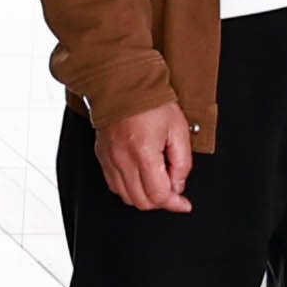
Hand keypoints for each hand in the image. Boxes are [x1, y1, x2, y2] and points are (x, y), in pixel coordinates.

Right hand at [93, 99, 196, 215]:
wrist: (123, 83)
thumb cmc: (151, 101)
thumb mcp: (179, 129)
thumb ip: (182, 162)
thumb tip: (178, 184)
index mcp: (143, 153)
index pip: (159, 195)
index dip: (175, 203)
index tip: (184, 204)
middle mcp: (123, 160)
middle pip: (142, 202)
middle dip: (161, 201)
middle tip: (173, 190)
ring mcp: (110, 159)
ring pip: (126, 197)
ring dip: (144, 196)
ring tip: (157, 181)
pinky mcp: (102, 156)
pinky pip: (114, 185)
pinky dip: (129, 188)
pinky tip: (140, 176)